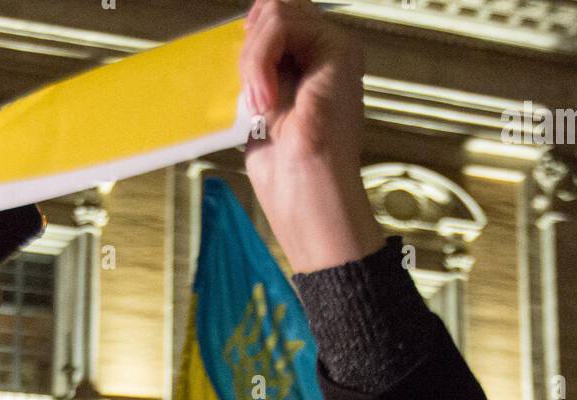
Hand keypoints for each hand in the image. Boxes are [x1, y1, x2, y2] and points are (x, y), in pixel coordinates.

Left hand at [241, 0, 383, 271]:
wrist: (310, 203)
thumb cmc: (289, 179)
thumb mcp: (259, 114)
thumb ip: (256, 77)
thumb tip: (236, 51)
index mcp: (311, 72)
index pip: (274, 24)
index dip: (249, 38)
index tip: (239, 78)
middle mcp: (327, 57)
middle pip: (275, 8)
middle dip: (249, 44)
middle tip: (250, 94)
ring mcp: (335, 52)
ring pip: (275, 13)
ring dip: (252, 58)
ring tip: (258, 103)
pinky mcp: (340, 50)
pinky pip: (283, 24)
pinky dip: (260, 57)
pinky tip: (266, 99)